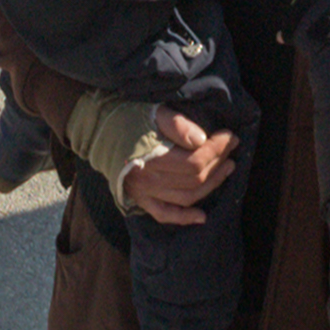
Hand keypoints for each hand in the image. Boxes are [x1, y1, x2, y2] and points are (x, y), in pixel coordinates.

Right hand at [122, 115, 236, 225]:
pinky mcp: (140, 200)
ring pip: (186, 197)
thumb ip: (176, 124)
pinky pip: (164, 215)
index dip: (217, 149)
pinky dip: (184, 218)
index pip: (195, 160)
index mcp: (153, 156)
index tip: (230, 136)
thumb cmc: (127, 117)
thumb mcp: (152, 111)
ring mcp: (145, 193)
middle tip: (232, 149)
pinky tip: (202, 216)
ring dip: (211, 185)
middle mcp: (149, 179)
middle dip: (218, 163)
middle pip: (194, 178)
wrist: (98, 130)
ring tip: (227, 169)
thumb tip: (201, 139)